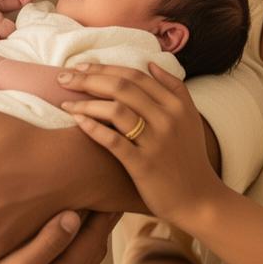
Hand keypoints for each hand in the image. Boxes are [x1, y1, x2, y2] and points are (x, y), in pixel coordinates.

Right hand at [0, 209, 119, 263]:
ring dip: (89, 241)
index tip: (110, 192)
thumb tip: (76, 216)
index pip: (94, 240)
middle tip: (106, 199)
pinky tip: (68, 247)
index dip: (103, 215)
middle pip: (93, 252)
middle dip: (101, 226)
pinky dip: (76, 256)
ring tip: (93, 217)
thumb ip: (48, 242)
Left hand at [60, 62, 222, 225]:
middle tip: (63, 77)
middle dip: (88, 79)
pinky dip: (93, 128)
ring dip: (86, 102)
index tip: (82, 66)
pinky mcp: (144, 165)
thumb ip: (174, 88)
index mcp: (176, 104)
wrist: (199, 200)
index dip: (105, 68)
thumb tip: (151, 63)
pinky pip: (114, 141)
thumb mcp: (190, 118)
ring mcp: (156, 142)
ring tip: (65, 103)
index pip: (135, 75)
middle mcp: (167, 118)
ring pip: (116, 110)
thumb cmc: (189, 158)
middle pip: (122, 87)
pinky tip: (77, 121)